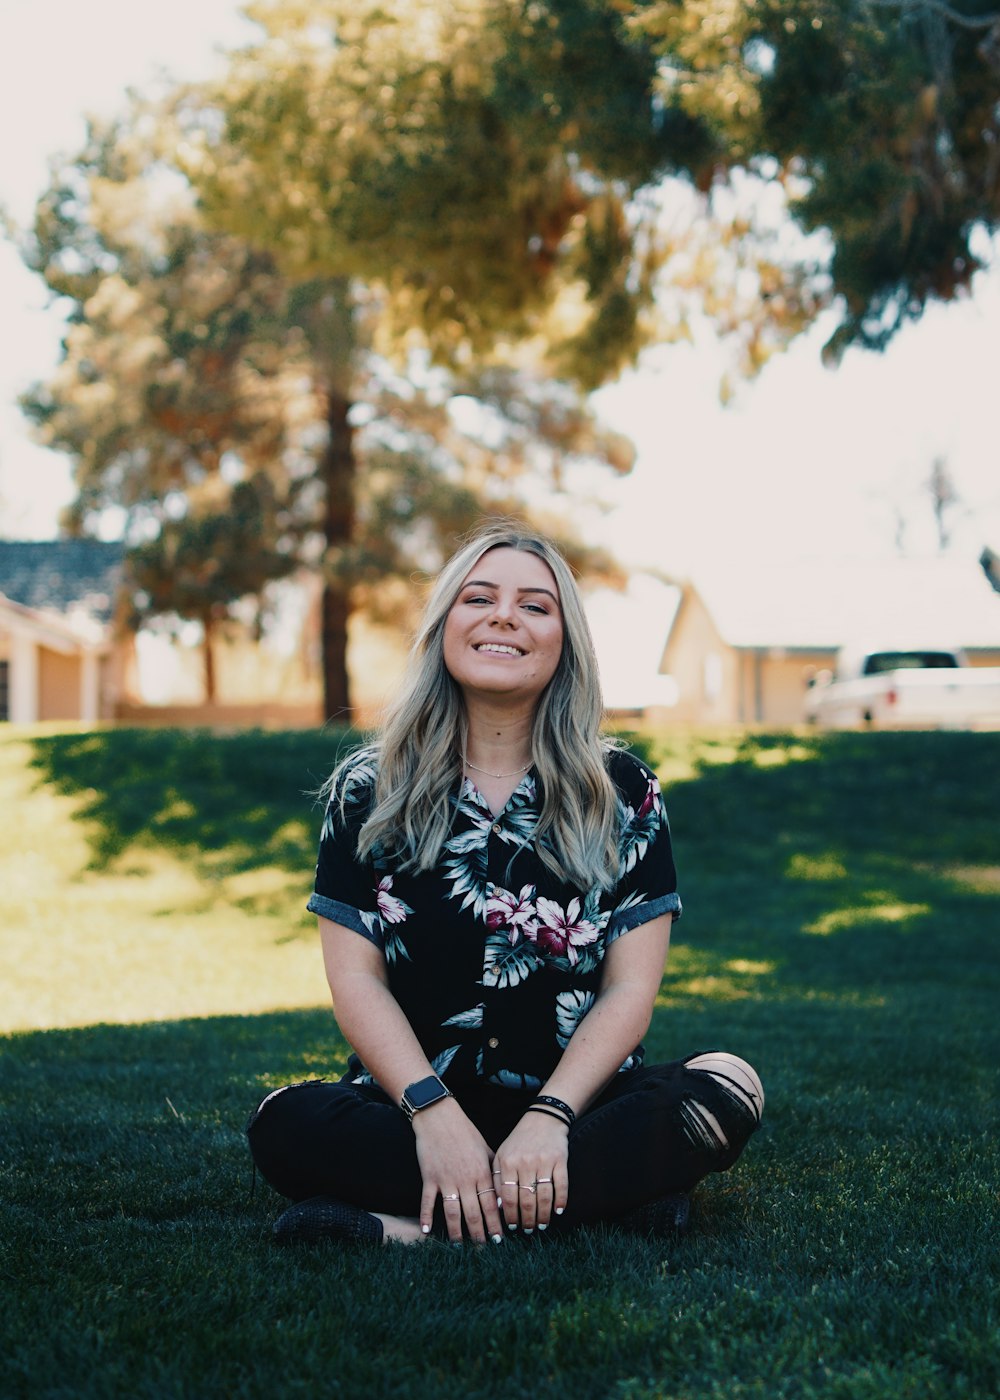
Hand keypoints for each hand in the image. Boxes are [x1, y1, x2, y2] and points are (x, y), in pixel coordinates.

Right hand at [411, 1098, 503, 1243]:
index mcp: (481, 1173)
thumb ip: (495, 1171)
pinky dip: (426, 1217)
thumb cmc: (466, 1132)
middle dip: (479, 1234)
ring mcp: (446, 1180)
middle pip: (473, 1214)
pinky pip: (427, 1202)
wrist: (440, 1118)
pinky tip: (427, 1232)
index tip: (500, 1239)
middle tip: (483, 1250)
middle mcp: (465, 1180)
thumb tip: (504, 1191)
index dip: (495, 1224)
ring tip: (460, 1246)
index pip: (491, 1205)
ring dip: (457, 1232)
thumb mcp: (486, 1149)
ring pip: (452, 1213)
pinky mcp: (429, 1178)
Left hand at [493, 1112, 568, 1232]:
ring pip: (543, 1196)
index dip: (510, 1216)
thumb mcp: (501, 1155)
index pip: (508, 1197)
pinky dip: (560, 1200)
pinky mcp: (560, 1159)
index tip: (513, 1227)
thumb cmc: (519, 1141)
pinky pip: (561, 1185)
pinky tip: (558, 1211)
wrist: (543, 1119)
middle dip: (527, 1220)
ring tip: (542, 1225)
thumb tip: (498, 1208)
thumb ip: (496, 1179)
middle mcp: (525, 1163)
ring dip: (543, 1215)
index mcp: (507, 1162)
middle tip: (529, 1230)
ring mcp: (543, 1161)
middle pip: (526, 1200)